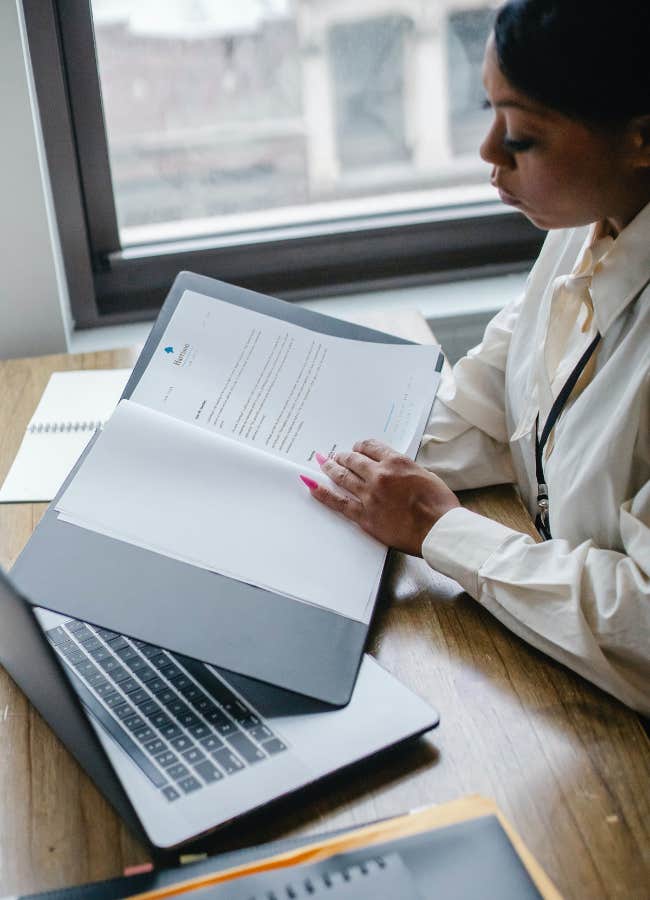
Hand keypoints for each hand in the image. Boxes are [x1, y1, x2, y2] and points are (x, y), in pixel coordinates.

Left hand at [303, 438, 459, 556]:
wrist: (438, 529)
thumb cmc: (439, 505)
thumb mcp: (425, 475)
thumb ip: (405, 470)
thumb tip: (395, 471)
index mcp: (396, 462)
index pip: (371, 447)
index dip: (361, 447)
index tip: (357, 448)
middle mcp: (379, 475)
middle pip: (353, 460)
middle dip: (343, 456)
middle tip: (336, 455)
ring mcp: (369, 496)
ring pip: (342, 477)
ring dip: (331, 468)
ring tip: (323, 463)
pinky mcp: (365, 516)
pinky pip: (338, 502)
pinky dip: (322, 493)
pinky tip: (312, 485)